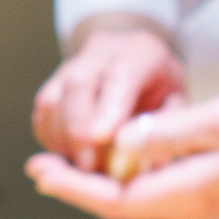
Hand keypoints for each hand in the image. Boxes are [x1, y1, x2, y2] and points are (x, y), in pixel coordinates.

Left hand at [27, 87, 218, 218]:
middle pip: (116, 205)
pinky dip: (120, 182)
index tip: (41, 171)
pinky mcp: (201, 197)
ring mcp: (194, 206)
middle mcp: (185, 208)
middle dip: (74, 187)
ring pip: (131, 202)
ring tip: (62, 166)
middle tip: (39, 167)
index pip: (115, 199)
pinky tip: (111, 163)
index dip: (73, 188)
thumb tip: (124, 139)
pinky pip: (149, 196)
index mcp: (187, 192)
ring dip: (94, 186)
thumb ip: (172, 131)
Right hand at [31, 20, 185, 171]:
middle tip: (90, 167)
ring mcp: (70, 65)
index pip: (122, 73)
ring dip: (64, 140)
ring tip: (84, 167)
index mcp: (142, 51)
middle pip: (78, 85)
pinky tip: (71, 157)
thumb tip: (153, 165)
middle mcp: (101, 51)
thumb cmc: (159, 88)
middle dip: (79, 131)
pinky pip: (42, 115)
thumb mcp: (177, 101)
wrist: (134, 62)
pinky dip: (52, 140)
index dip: (109, 106)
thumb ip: (165, 128)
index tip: (101, 137)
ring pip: (53, 100)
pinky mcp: (52, 86)